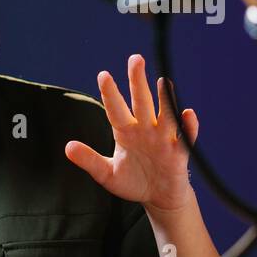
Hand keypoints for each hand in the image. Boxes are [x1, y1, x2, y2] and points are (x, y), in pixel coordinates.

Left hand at [65, 53, 198, 213]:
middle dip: (138, 81)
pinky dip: (188, 126)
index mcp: (126, 132)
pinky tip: (187, 114)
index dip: (110, 93)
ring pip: (165, 115)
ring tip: (164, 82)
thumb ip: (89, 160)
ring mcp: (164, 139)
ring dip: (165, 99)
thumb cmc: (133, 182)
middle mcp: (145, 130)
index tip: (103, 75)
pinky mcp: (179, 153)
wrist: (158, 198)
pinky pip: (186, 137)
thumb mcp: (107, 174)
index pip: (116, 109)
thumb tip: (68, 147)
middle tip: (136, 59)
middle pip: (141, 102)